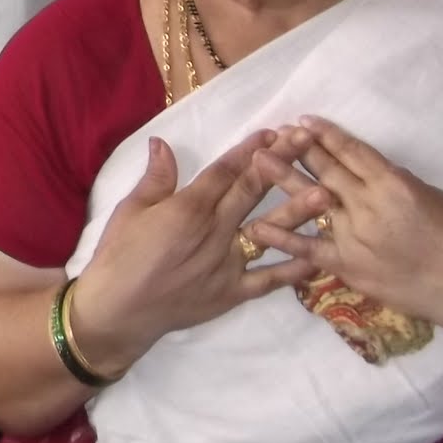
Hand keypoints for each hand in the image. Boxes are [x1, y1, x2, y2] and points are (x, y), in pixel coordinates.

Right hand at [75, 131, 315, 373]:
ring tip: (325, 192)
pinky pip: (267, 280)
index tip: (275, 131)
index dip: (251, 150)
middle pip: (252, 191)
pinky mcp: (232, 292)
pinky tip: (316, 257)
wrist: (117, 310)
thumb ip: (154, 178)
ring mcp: (227, 263)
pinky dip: (292, 270)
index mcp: (189, 208)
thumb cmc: (118, 256)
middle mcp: (215, 231)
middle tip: (308, 142)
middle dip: (281, 163)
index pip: (226, 172)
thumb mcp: (128, 211)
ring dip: (297, 210)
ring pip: (268, 232)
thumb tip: (162, 142)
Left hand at [246, 118, 442, 350]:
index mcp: (394, 184)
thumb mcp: (432, 197)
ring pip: (312, 202)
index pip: (353, 153)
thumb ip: (396, 183)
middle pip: (327, 171)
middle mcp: (369, 206)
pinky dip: (281, 237)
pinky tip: (255, 224)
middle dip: (300, 150)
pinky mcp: (348, 266)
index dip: (327, 135)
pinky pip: (308, 249)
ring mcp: (355, 237)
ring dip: (284, 180)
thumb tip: (369, 171)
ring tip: (258, 159)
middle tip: (274, 133)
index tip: (304, 120)